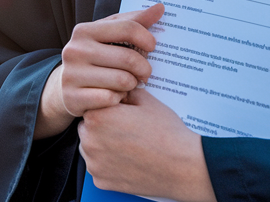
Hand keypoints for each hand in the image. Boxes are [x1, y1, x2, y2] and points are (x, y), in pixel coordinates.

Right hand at [34, 4, 162, 138]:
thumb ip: (134, 21)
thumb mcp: (109, 35)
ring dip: (132, 84)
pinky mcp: (73, 98)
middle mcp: (74, 50)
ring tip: (128, 83)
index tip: (152, 46)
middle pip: (128, 58)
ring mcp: (72, 75)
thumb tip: (160, 8)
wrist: (65, 85)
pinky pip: (111, 99)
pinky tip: (116, 96)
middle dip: (144, 68)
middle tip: (145, 73)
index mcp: (84, 31)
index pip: (127, 28)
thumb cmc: (95, 56)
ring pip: (122, 80)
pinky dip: (119, 99)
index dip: (146, 38)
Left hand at [79, 88, 215, 201]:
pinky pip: (98, 167)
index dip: (107, 106)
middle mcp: (90, 141)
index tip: (121, 110)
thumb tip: (119, 89)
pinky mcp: (101, 181)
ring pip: (90, 147)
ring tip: (127, 143)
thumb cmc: (166, 133)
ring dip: (101, 144)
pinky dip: (108, 163)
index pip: (92, 104)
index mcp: (98, 116)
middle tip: (124, 128)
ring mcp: (94, 164)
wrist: (182, 166)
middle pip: (87, 126)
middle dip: (101, 124)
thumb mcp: (147, 101)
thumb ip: (126, 91)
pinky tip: (127, 158)